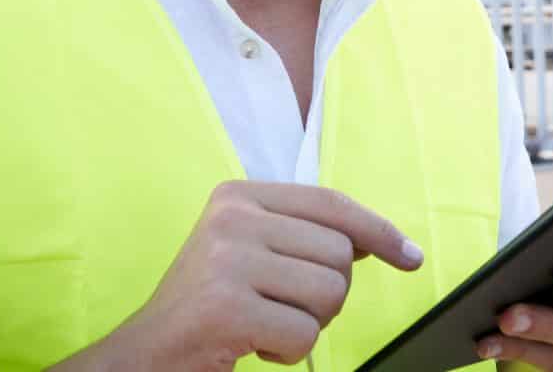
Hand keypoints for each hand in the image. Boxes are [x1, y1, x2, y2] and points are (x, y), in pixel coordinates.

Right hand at [84, 181, 423, 369]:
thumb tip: (372, 241)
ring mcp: (228, 260)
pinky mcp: (227, 307)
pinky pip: (304, 334)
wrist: (142, 355)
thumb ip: (300, 237)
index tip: (410, 256)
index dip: (378, 230)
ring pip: (331, 294)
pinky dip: (288, 352)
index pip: (331, 204)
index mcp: (238, 196)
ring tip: (263, 325)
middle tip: (280, 309)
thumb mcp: (248, 253)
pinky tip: (250, 344)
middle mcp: (232, 218)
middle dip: (326, 296)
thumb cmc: (205, 309)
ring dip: (307, 326)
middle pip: (340, 254)